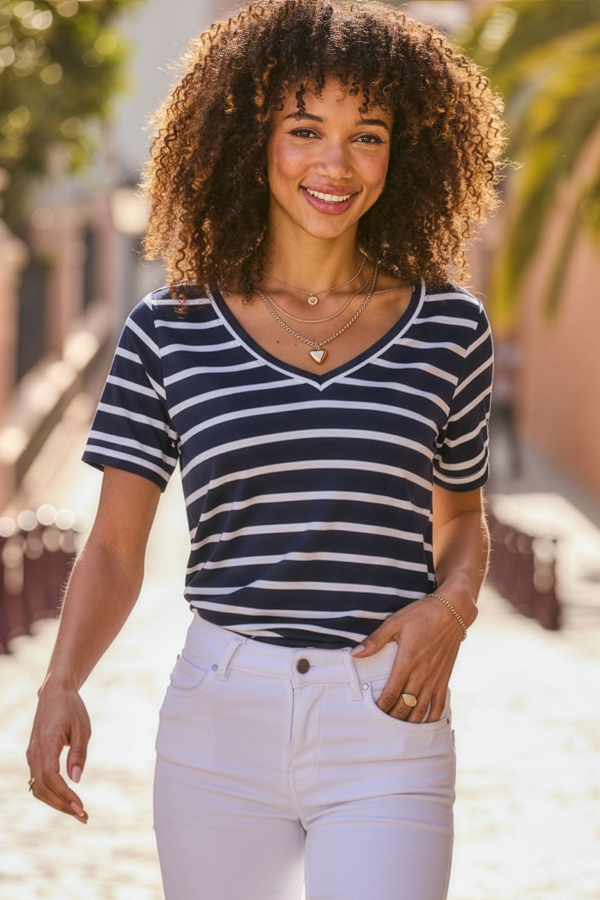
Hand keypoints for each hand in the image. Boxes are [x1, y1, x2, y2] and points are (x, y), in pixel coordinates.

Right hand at [26, 684, 90, 822]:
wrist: (54, 693)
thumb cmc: (71, 708)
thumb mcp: (82, 728)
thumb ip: (78, 754)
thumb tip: (76, 780)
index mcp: (46, 743)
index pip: (50, 777)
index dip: (64, 795)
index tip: (80, 806)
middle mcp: (35, 752)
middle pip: (43, 788)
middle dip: (62, 805)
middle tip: (83, 816)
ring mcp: (32, 755)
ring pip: (38, 787)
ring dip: (56, 803)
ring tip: (77, 812)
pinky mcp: (34, 756)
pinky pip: (38, 781)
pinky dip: (51, 794)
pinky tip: (66, 800)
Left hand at [350, 594, 464, 721]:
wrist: (452, 611)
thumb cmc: (422, 615)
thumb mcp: (395, 623)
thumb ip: (375, 640)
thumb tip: (355, 653)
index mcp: (406, 662)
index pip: (390, 693)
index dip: (381, 707)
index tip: (372, 714)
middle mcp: (421, 674)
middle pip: (405, 705)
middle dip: (393, 718)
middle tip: (381, 726)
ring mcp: (435, 678)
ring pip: (421, 709)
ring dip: (410, 722)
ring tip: (399, 731)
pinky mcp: (445, 677)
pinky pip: (440, 704)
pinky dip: (432, 717)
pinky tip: (425, 724)